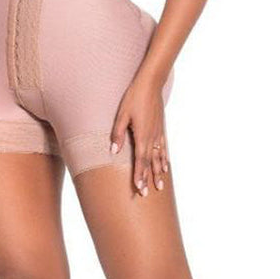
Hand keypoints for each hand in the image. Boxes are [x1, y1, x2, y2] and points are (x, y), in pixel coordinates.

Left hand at [110, 73, 168, 195]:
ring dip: (158, 172)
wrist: (151, 84)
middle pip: (151, 162)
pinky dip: (165, 159)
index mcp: (142, 136)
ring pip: (159, 157)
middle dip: (148, 178)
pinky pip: (164, 148)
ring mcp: (158, 133)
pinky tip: (166, 165)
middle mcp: (152, 137)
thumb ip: (118, 133)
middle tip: (147, 194)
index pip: (140, 161)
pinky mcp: (161, 128)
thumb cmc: (134, 98)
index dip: (140, 175)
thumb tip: (114, 151)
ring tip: (160, 186)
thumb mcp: (122, 114)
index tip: (139, 189)